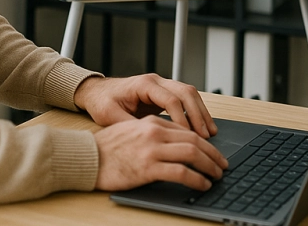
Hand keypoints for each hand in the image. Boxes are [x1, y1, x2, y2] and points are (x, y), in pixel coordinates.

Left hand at [74, 73, 216, 137]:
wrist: (97, 91)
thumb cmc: (102, 102)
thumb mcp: (111, 116)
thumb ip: (130, 126)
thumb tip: (149, 140)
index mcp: (144, 84)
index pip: (170, 99)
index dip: (181, 118)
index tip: (187, 136)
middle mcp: (156, 81)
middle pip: (185, 92)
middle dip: (198, 114)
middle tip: (206, 135)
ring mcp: (161, 85)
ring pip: (189, 93)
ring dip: (200, 111)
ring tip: (210, 132)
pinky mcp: (164, 92)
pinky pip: (185, 98)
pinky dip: (195, 111)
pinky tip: (201, 126)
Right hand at [93, 115, 226, 190]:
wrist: (86, 158)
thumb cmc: (105, 149)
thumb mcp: (131, 131)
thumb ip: (151, 133)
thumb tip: (174, 144)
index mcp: (151, 122)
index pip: (186, 129)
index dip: (203, 141)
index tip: (212, 152)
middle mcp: (154, 131)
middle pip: (194, 139)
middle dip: (212, 153)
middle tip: (222, 164)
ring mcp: (152, 149)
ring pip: (192, 153)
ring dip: (209, 165)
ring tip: (216, 175)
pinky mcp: (148, 167)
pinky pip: (181, 172)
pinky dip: (196, 179)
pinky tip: (202, 185)